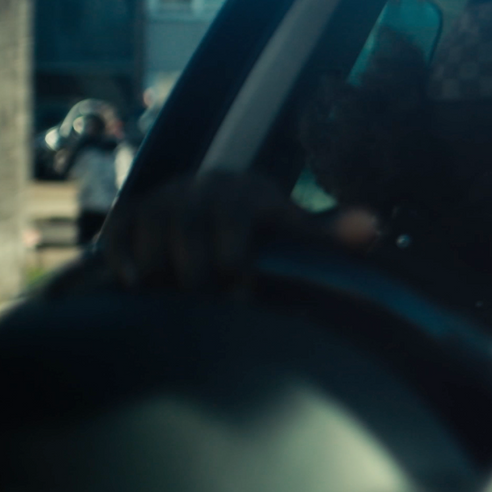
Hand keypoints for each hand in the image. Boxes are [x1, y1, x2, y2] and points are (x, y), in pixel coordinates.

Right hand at [99, 171, 379, 293]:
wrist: (218, 204)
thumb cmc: (265, 232)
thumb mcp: (295, 232)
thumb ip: (328, 235)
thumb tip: (372, 229)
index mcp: (248, 192)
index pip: (235, 220)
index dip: (236, 261)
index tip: (242, 296)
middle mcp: (204, 186)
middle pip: (189, 228)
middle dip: (197, 272)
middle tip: (205, 304)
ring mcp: (166, 196)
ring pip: (152, 229)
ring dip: (161, 268)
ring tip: (174, 299)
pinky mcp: (132, 211)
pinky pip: (118, 231)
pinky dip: (123, 258)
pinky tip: (136, 287)